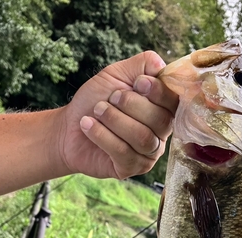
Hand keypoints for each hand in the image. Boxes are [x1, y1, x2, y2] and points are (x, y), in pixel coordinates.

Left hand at [58, 51, 178, 179]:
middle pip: (160, 121)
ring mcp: (147, 154)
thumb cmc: (95, 100)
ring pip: (142, 138)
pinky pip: (123, 153)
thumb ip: (143, 65)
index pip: (174, 102)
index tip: (138, 83)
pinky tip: (88, 125)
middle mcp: (159, 134)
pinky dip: (103, 136)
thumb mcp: (117, 74)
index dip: (159, 92)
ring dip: (116, 120)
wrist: (68, 128)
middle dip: (132, 105)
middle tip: (110, 98)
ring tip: (97, 111)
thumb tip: (162, 66)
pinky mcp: (130, 169)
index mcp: (161, 110)